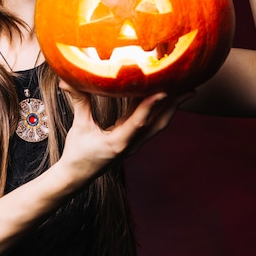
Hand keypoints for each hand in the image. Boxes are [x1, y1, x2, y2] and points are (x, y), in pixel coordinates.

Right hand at [59, 81, 193, 180]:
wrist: (77, 176)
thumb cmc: (78, 153)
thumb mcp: (80, 127)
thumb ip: (78, 102)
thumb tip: (66, 80)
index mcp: (119, 142)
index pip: (139, 122)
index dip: (151, 106)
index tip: (164, 90)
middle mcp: (131, 144)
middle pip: (159, 123)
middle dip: (174, 106)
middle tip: (189, 88)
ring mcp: (134, 143)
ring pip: (158, 124)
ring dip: (171, 108)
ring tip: (184, 91)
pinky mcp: (132, 140)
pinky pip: (149, 124)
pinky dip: (158, 110)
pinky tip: (161, 97)